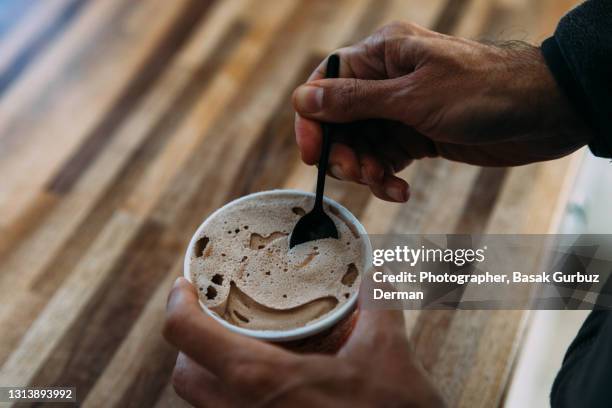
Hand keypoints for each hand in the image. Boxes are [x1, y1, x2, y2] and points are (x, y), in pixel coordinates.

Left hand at [163, 278, 444, 406]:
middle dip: (192, 345)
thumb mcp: (388, 353)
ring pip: (207, 405)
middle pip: (185, 376)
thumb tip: (377, 273)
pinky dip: (241, 400)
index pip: (186, 335)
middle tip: (219, 319)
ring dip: (215, 374)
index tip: (185, 286)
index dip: (177, 303)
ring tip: (249, 349)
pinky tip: (280, 388)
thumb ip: (379, 302)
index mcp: (259, 380)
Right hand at [293, 21, 590, 201]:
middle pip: (340, 121)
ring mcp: (401, 111)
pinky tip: (400, 190)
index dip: (312, 119)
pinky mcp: (417, 136)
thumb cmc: (482, 91)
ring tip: (384, 183)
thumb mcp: (412, 98)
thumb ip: (354, 101)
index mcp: (381, 55)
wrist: (543, 113)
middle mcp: (386, 81)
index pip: (326, 83)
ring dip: (366, 170)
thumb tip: (304, 99)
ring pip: (361, 145)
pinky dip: (386, 178)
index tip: (312, 155)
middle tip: (358, 174)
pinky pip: (386, 160)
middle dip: (344, 152)